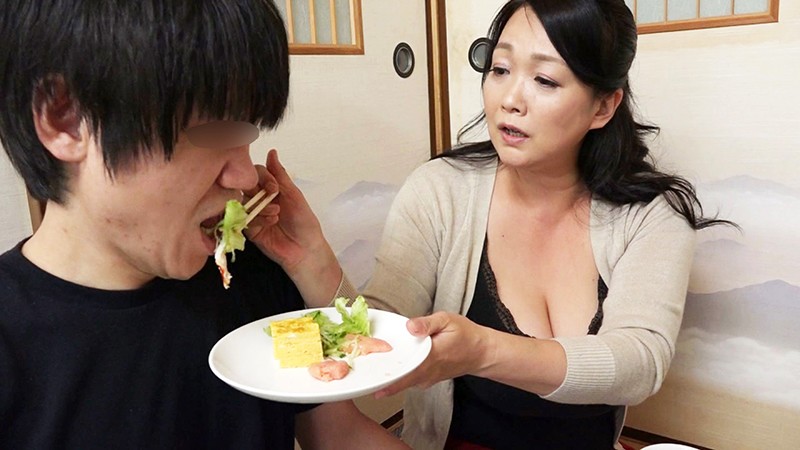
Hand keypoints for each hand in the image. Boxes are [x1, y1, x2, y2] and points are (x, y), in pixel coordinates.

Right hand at [243, 149, 342, 304]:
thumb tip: (272, 152)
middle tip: (272, 197)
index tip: (274, 187)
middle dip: (258, 192)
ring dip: (259, 207)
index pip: (255, 174)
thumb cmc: (304, 222)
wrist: (305, 249)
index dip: (262, 177)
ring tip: (276, 214)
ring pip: (243, 203)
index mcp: (270, 188)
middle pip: (245, 187)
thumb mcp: (294, 195)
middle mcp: (259, 199)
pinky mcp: (248, 230)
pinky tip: (271, 223)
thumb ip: (280, 174)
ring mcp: (252, 214)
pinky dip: (256, 220)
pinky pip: (242, 220)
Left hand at [374, 312, 491, 397]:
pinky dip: (394, 376)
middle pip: (398, 380)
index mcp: (431, 357)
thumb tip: (409, 326)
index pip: (405, 369)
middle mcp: (426, 373)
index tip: (369, 374)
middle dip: (379, 378)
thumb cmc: (464, 335)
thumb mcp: (448, 320)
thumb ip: (427, 323)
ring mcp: (425, 379)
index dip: (387, 373)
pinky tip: (383, 367)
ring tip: (365, 369)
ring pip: (401, 382)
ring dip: (385, 378)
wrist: (480, 353)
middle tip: (359, 374)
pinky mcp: (425, 380)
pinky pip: (406, 380)